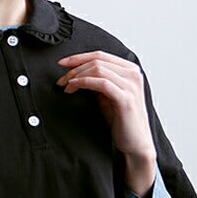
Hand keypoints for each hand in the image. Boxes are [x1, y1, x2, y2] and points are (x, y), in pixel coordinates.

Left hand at [57, 50, 156, 195]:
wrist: (135, 143)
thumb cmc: (121, 120)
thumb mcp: (107, 95)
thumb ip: (97, 81)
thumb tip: (77, 72)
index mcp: (130, 70)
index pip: (100, 55)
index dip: (78, 57)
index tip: (62, 64)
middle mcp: (133, 74)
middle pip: (97, 60)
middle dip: (74, 68)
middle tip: (61, 80)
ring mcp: (131, 85)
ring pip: (97, 69)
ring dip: (77, 76)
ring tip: (66, 86)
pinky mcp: (125, 98)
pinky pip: (101, 83)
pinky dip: (84, 82)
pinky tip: (74, 88)